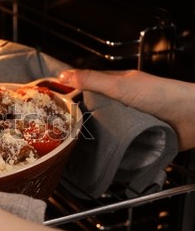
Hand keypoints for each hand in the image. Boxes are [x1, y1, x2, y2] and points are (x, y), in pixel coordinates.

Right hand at [59, 69, 194, 150]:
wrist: (194, 118)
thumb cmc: (162, 94)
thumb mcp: (121, 85)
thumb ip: (93, 80)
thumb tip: (63, 74)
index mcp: (116, 86)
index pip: (86, 88)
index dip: (69, 94)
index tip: (51, 105)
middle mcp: (121, 104)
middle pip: (93, 112)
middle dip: (78, 121)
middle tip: (58, 132)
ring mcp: (129, 123)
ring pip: (104, 130)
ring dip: (94, 138)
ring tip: (74, 147)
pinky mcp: (138, 139)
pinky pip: (118, 145)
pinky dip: (109, 150)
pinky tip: (97, 156)